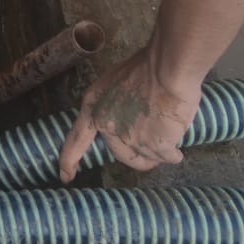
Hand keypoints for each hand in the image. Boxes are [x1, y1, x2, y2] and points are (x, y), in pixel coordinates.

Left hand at [58, 47, 202, 181]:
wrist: (166, 68)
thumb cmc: (146, 67)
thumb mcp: (115, 83)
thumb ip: (115, 106)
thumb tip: (128, 122)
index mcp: (93, 106)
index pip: (77, 139)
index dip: (70, 159)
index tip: (65, 176)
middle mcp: (106, 124)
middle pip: (121, 154)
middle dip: (139, 158)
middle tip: (153, 153)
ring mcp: (129, 137)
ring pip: (146, 157)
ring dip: (159, 152)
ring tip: (169, 135)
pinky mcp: (153, 145)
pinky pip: (166, 157)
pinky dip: (174, 155)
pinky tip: (178, 149)